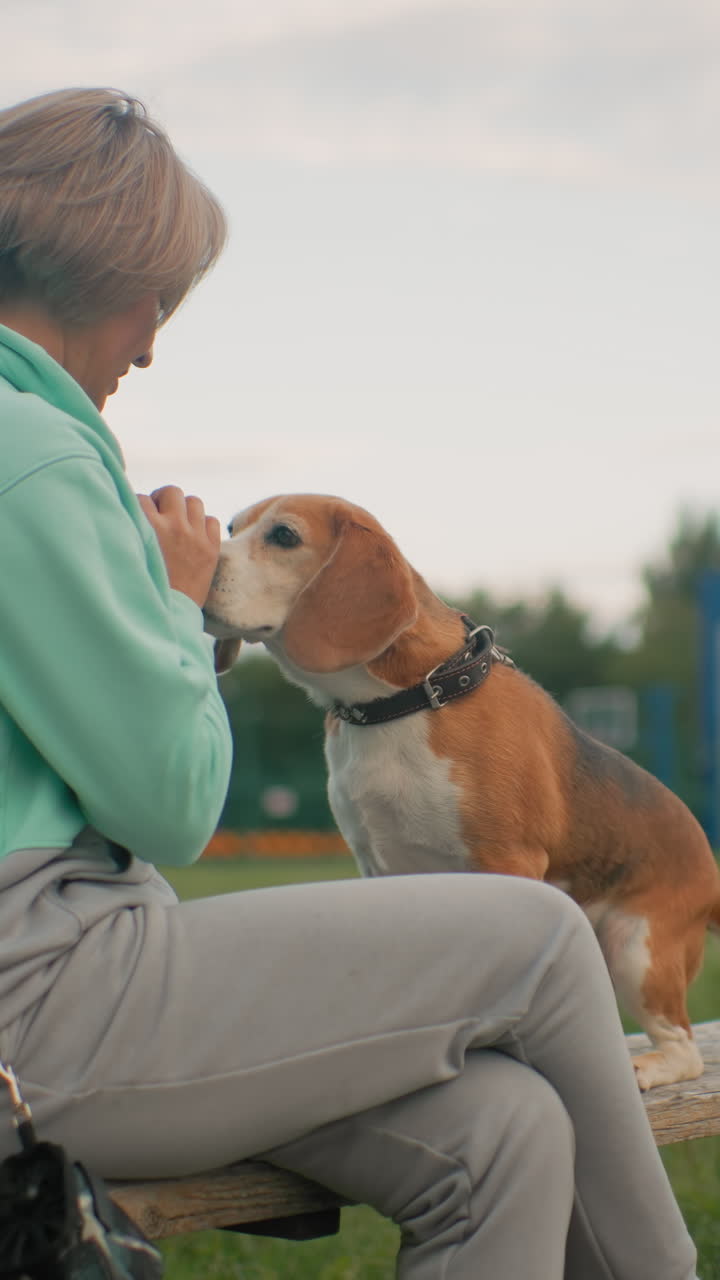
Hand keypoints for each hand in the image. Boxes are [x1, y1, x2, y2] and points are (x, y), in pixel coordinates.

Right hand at [137, 486, 220, 607]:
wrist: (166, 619)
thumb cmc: (139, 588)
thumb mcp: (128, 555)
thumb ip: (130, 531)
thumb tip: (125, 507)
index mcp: (147, 527)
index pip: (140, 498)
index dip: (137, 508)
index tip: (137, 519)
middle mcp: (173, 527)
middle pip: (171, 492)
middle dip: (162, 501)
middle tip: (158, 517)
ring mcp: (195, 537)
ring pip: (193, 502)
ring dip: (184, 510)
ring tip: (176, 526)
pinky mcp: (211, 550)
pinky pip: (212, 520)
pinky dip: (203, 526)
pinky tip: (192, 539)